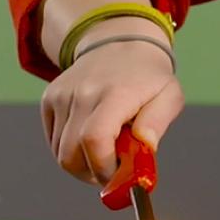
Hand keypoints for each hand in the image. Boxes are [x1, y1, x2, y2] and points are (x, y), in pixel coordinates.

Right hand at [41, 26, 182, 185]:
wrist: (118, 42)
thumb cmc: (147, 77)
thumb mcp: (169, 95)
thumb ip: (158, 123)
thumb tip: (144, 146)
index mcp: (116, 93)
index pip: (95, 139)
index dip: (103, 169)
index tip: (119, 177)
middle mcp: (83, 92)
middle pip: (71, 154)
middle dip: (92, 174)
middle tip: (113, 171)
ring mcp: (62, 95)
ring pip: (60, 154)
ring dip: (82, 165)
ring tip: (104, 153)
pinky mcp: (49, 99)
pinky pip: (53, 142)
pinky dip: (70, 151)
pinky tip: (89, 139)